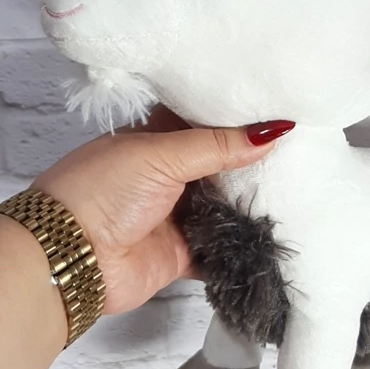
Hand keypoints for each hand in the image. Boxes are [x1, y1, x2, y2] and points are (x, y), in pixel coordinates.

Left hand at [32, 109, 292, 314]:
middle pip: (218, 168)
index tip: (278, 110)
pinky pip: (218, 252)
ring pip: (222, 209)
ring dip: (249, 206)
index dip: (236, 118)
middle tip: (300, 154)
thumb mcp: (161, 154)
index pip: (203, 122)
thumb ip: (218, 145)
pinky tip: (274, 238)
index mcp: (155, 140)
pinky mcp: (180, 255)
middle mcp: (166, 176)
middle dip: (251, 165)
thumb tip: (273, 131)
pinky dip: (241, 248)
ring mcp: (173, 217)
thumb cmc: (103, 190)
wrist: (69, 258)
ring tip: (298, 192)